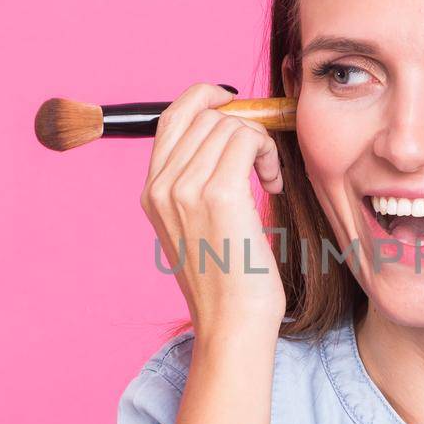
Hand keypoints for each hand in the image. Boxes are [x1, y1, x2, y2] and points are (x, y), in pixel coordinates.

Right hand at [141, 82, 286, 338]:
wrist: (232, 324)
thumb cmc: (228, 281)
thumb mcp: (198, 226)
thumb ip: (198, 181)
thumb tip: (228, 130)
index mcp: (151, 192)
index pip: (173, 117)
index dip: (207, 99)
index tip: (239, 108)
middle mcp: (161, 187)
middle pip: (204, 114)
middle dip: (244, 125)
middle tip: (263, 159)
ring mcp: (185, 189)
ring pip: (230, 125)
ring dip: (260, 142)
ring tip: (268, 177)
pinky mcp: (219, 194)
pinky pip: (247, 139)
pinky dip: (268, 152)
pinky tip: (272, 182)